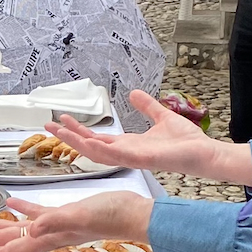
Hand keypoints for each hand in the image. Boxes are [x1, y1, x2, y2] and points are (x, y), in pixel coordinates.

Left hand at [0, 191, 154, 251]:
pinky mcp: (63, 216)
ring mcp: (53, 228)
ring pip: (14, 230)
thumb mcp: (81, 215)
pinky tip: (10, 204)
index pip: (3, 250)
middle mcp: (44, 238)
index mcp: (44, 239)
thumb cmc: (113, 215)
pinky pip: (34, 215)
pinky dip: (19, 210)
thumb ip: (56, 222)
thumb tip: (31, 228)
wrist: (136, 214)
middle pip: (0, 241)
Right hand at [43, 91, 251, 181]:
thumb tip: (133, 93)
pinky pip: (114, 155)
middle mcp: (125, 153)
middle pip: (88, 146)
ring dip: (75, 142)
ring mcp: (130, 158)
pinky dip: (98, 149)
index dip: (79, 130)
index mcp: (128, 145)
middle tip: (47, 125)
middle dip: (67, 137)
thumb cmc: (186, 141)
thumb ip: (147, 106)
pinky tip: (85, 141)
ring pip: (94, 152)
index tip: (62, 119)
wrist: (204, 152)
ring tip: (57, 131)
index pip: (97, 138)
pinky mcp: (139, 159)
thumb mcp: (162, 116)